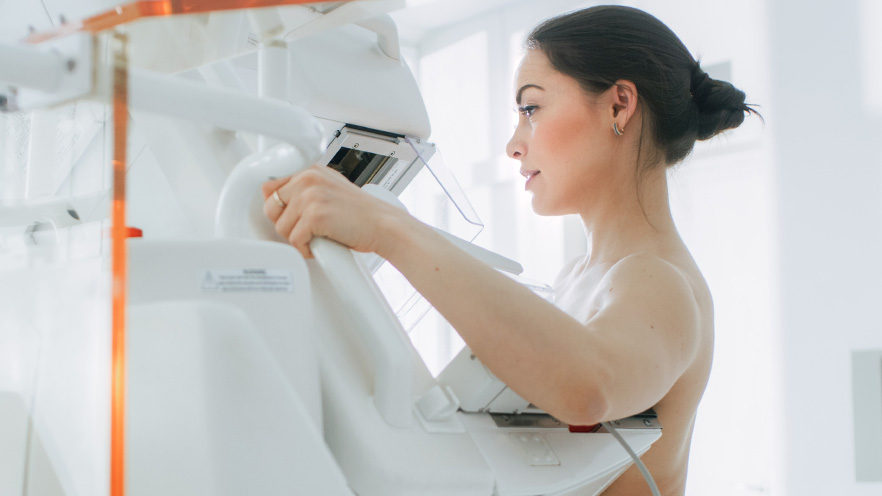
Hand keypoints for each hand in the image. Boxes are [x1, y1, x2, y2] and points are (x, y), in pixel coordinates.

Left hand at [262, 165, 404, 258]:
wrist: (384, 225)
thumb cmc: (362, 214)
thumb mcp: (330, 189)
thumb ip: (306, 191)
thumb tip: (277, 200)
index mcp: (311, 171)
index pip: (271, 187)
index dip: (278, 208)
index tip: (290, 217)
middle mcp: (308, 179)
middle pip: (271, 208)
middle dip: (286, 224)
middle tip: (307, 230)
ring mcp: (311, 196)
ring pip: (281, 227)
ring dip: (298, 238)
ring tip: (319, 236)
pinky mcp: (315, 216)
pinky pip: (294, 240)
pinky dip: (306, 249)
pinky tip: (323, 244)